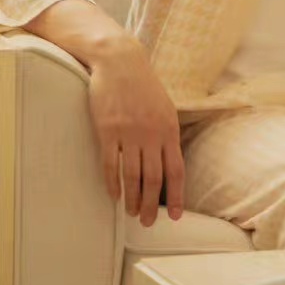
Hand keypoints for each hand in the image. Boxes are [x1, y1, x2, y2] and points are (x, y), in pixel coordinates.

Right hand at [85, 38, 184, 225]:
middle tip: (148, 223)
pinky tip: (114, 196)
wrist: (120, 62)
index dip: (178, 196)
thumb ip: (167, 133)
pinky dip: (113, 183)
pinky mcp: (107, 131)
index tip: (177, 216)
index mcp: (169, 130)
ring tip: (132, 213)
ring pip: (133, 176)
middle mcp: (152, 134)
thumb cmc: (143, 85)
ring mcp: (129, 133)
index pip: (177, 170)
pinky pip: (111, 164)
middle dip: (153, 205)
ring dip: (133, 198)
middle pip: (155, 179)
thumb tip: (170, 159)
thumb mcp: (164, 107)